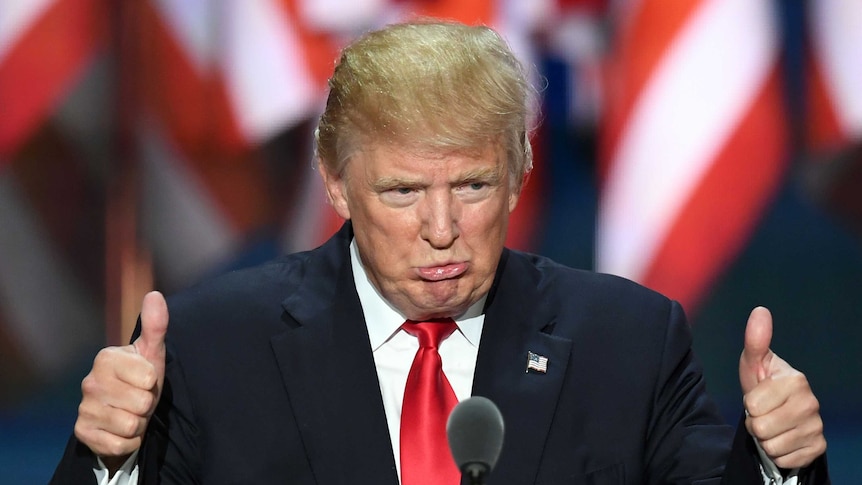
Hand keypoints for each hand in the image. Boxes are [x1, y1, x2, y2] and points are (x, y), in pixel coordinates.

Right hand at [74, 291, 167, 470]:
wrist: (125, 414)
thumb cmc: (141, 379)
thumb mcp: (152, 353)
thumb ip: (156, 326)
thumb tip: (154, 295)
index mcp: (105, 358)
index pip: (148, 377)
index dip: (153, 382)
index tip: (145, 380)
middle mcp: (89, 382)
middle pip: (141, 403)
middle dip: (147, 405)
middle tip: (139, 400)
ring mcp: (83, 408)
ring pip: (131, 425)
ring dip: (138, 424)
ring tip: (130, 413)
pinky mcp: (82, 433)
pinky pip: (119, 444)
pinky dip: (128, 441)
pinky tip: (120, 430)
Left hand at [739, 306, 825, 468]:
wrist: (780, 413)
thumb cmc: (763, 386)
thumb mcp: (754, 365)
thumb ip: (755, 341)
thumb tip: (760, 310)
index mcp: (796, 380)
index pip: (753, 406)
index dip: (749, 405)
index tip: (758, 398)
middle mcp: (811, 403)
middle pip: (760, 428)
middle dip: (755, 423)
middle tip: (763, 414)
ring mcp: (816, 427)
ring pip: (771, 446)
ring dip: (766, 438)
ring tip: (772, 425)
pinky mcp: (818, 448)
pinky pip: (783, 459)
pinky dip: (778, 453)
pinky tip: (783, 438)